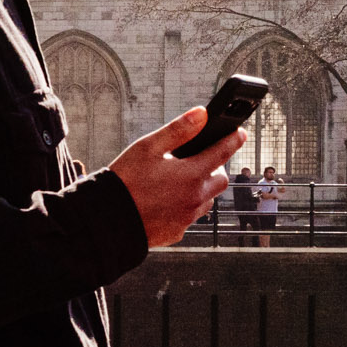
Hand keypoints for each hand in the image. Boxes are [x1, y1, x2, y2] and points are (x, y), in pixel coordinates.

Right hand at [110, 107, 244, 245]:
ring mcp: (187, 218)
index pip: (222, 152)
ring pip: (207, 200)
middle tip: (198, 160)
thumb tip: (202, 114)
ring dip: (201, 189)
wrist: (107, 221)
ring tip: (179, 181)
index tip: (240, 133)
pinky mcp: (177, 232)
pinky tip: (167, 200)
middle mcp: (194, 198)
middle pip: (221, 180)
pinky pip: (191, 217)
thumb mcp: (148, 147)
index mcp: (190, 174)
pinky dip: (186, 206)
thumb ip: (178, 130)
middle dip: (215, 168)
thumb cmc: (124, 181)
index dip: (233, 140)